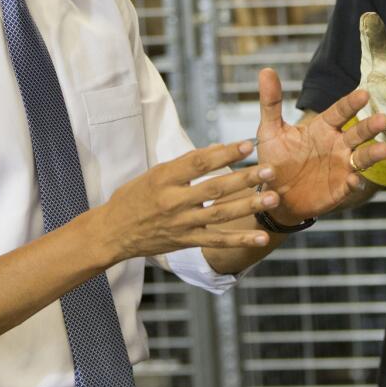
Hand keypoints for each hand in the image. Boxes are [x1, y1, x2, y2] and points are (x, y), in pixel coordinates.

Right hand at [95, 139, 277, 262]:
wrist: (112, 233)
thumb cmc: (134, 197)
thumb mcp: (154, 173)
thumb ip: (186, 164)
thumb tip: (218, 149)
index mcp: (164, 178)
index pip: (200, 162)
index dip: (225, 153)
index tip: (248, 144)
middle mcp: (173, 201)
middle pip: (215, 188)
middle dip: (245, 179)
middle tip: (270, 170)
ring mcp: (181, 224)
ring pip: (220, 214)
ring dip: (249, 206)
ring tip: (272, 198)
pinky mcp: (185, 242)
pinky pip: (217, 241)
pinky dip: (240, 240)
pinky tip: (261, 237)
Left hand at [254, 67, 385, 222]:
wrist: (275, 196)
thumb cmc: (275, 160)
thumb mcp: (270, 131)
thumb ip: (271, 102)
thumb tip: (266, 70)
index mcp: (322, 128)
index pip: (340, 111)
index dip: (351, 103)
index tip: (364, 93)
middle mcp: (337, 145)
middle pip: (358, 133)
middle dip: (370, 126)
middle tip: (383, 119)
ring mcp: (342, 167)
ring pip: (361, 158)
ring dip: (372, 154)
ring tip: (383, 150)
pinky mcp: (341, 189)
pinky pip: (352, 185)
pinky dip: (355, 182)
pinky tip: (355, 180)